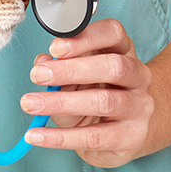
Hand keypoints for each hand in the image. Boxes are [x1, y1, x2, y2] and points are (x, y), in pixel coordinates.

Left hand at [20, 19, 154, 167]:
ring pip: (104, 102)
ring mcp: (139, 107)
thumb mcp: (79, 78)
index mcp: (124, 52)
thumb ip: (60, 69)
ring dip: (61, 102)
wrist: (132, 134)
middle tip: (38, 75)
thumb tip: (41, 63)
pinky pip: (93, 137)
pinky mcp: (132, 137)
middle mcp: (138, 77)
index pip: (114, 34)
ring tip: (31, 104)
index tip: (55, 47)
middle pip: (113, 67)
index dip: (86, 38)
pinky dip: (60, 137)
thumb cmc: (100, 98)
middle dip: (71, 70)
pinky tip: (37, 135)